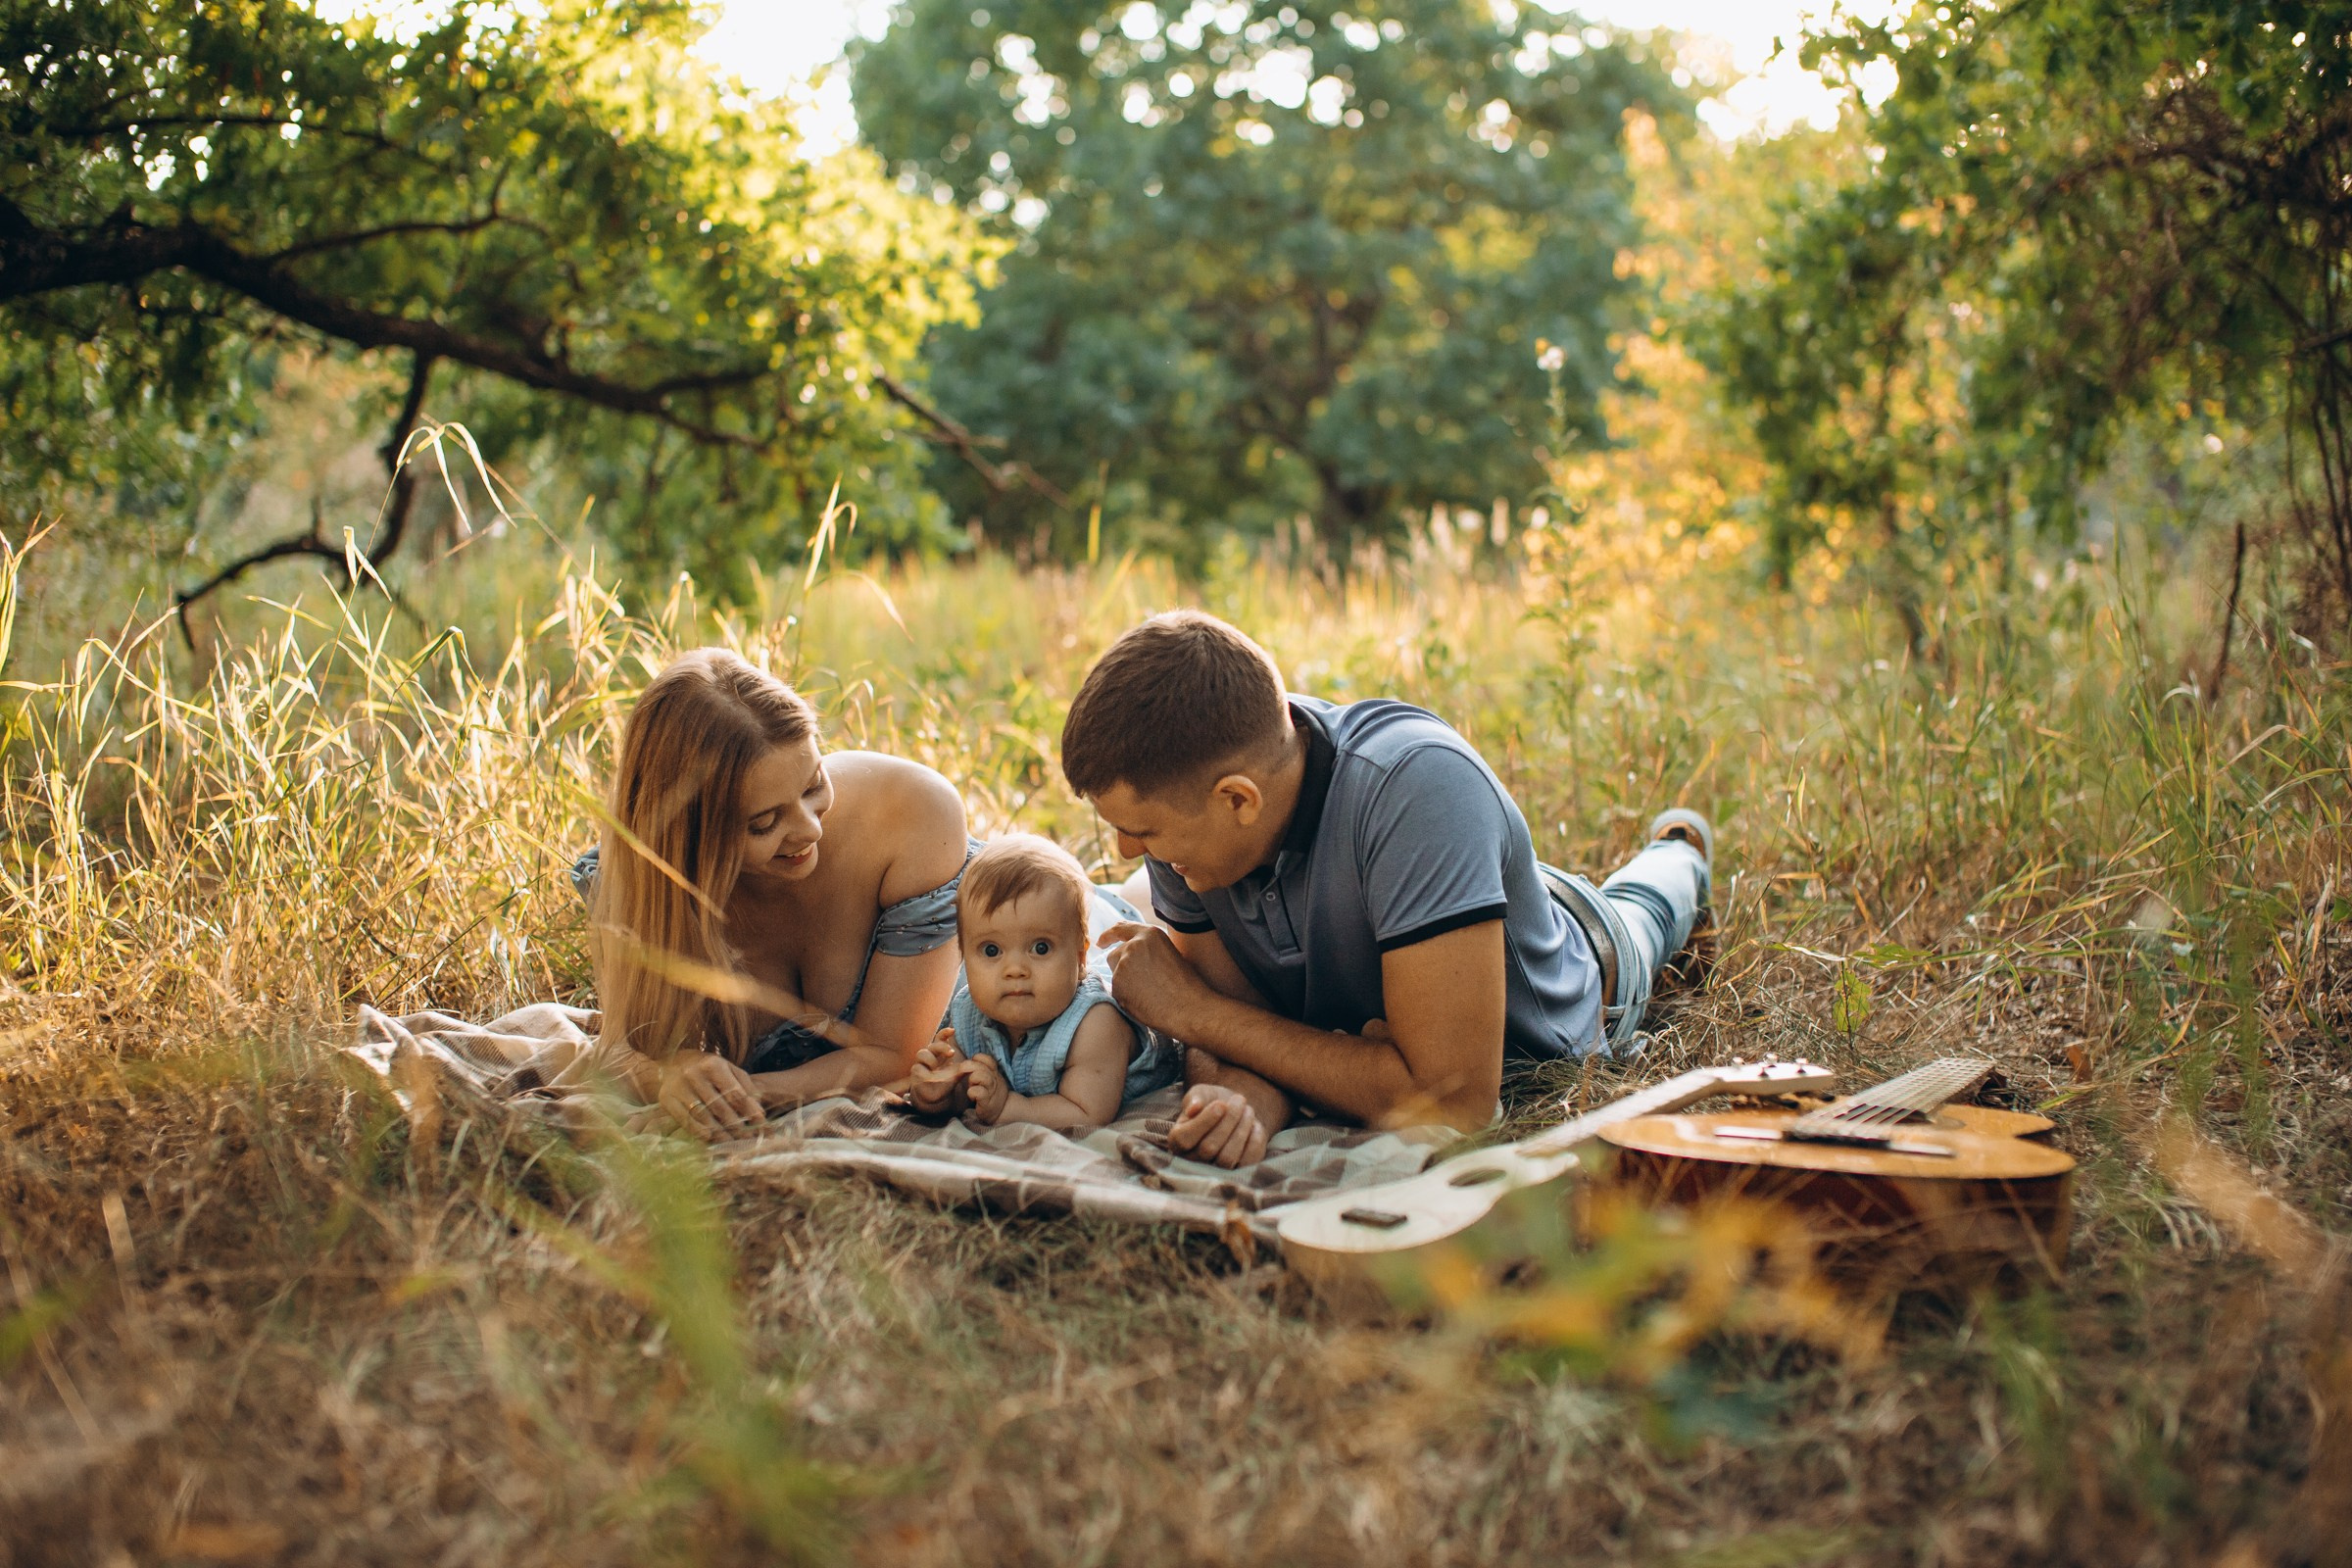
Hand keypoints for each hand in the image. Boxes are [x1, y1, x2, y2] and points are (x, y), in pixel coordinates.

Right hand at [657, 1051, 765, 1140]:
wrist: (673, 1063)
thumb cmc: (708, 1070)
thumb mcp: (729, 1070)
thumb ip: (745, 1088)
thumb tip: (759, 1112)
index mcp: (713, 1064)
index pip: (734, 1092)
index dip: (748, 1109)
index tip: (760, 1123)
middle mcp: (694, 1074)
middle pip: (719, 1106)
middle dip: (736, 1125)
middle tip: (749, 1139)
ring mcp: (678, 1087)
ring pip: (703, 1115)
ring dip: (719, 1133)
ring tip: (733, 1144)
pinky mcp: (666, 1100)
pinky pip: (685, 1120)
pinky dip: (698, 1132)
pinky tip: (710, 1140)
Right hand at [909, 1030, 969, 1116]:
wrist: (934, 1097)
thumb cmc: (945, 1082)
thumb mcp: (956, 1074)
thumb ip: (964, 1068)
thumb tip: (975, 1062)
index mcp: (939, 1053)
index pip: (940, 1038)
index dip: (945, 1033)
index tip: (953, 1030)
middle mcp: (930, 1056)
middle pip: (932, 1045)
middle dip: (941, 1047)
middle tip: (951, 1053)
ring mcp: (921, 1064)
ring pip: (922, 1053)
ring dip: (931, 1059)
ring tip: (936, 1068)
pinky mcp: (915, 1074)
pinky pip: (917, 1068)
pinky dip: (925, 1073)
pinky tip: (930, 1077)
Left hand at [961, 1053, 1009, 1124]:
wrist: (1002, 1112)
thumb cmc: (991, 1093)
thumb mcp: (989, 1078)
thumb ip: (981, 1069)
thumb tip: (966, 1062)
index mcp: (994, 1072)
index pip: (986, 1059)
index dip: (977, 1059)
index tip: (973, 1067)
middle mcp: (994, 1079)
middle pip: (981, 1066)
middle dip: (969, 1067)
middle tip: (964, 1073)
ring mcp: (991, 1090)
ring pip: (979, 1076)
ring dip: (972, 1079)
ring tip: (971, 1085)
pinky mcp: (987, 1102)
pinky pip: (978, 1092)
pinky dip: (972, 1092)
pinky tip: (972, 1096)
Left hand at [1097, 922, 1213, 1036]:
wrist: (1189, 1008)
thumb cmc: (1186, 984)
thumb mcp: (1169, 953)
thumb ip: (1148, 948)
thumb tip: (1130, 952)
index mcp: (1149, 934)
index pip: (1120, 929)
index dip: (1108, 935)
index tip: (1101, 942)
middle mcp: (1133, 946)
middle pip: (1115, 955)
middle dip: (1122, 967)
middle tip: (1141, 982)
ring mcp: (1123, 965)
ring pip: (1115, 974)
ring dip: (1125, 982)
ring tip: (1149, 992)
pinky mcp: (1118, 986)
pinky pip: (1117, 991)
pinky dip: (1126, 997)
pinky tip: (1144, 1001)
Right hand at [1168, 1083, 1267, 1168]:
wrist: (1232, 1112)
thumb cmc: (1211, 1101)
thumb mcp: (1201, 1093)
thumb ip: (1195, 1098)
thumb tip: (1193, 1108)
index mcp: (1177, 1141)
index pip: (1184, 1139)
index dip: (1204, 1122)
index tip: (1221, 1104)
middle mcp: (1192, 1160)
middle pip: (1209, 1148)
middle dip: (1228, 1120)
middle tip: (1239, 1099)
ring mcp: (1215, 1169)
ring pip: (1227, 1158)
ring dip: (1242, 1129)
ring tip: (1247, 1109)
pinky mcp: (1237, 1171)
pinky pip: (1247, 1163)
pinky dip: (1255, 1141)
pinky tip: (1255, 1125)